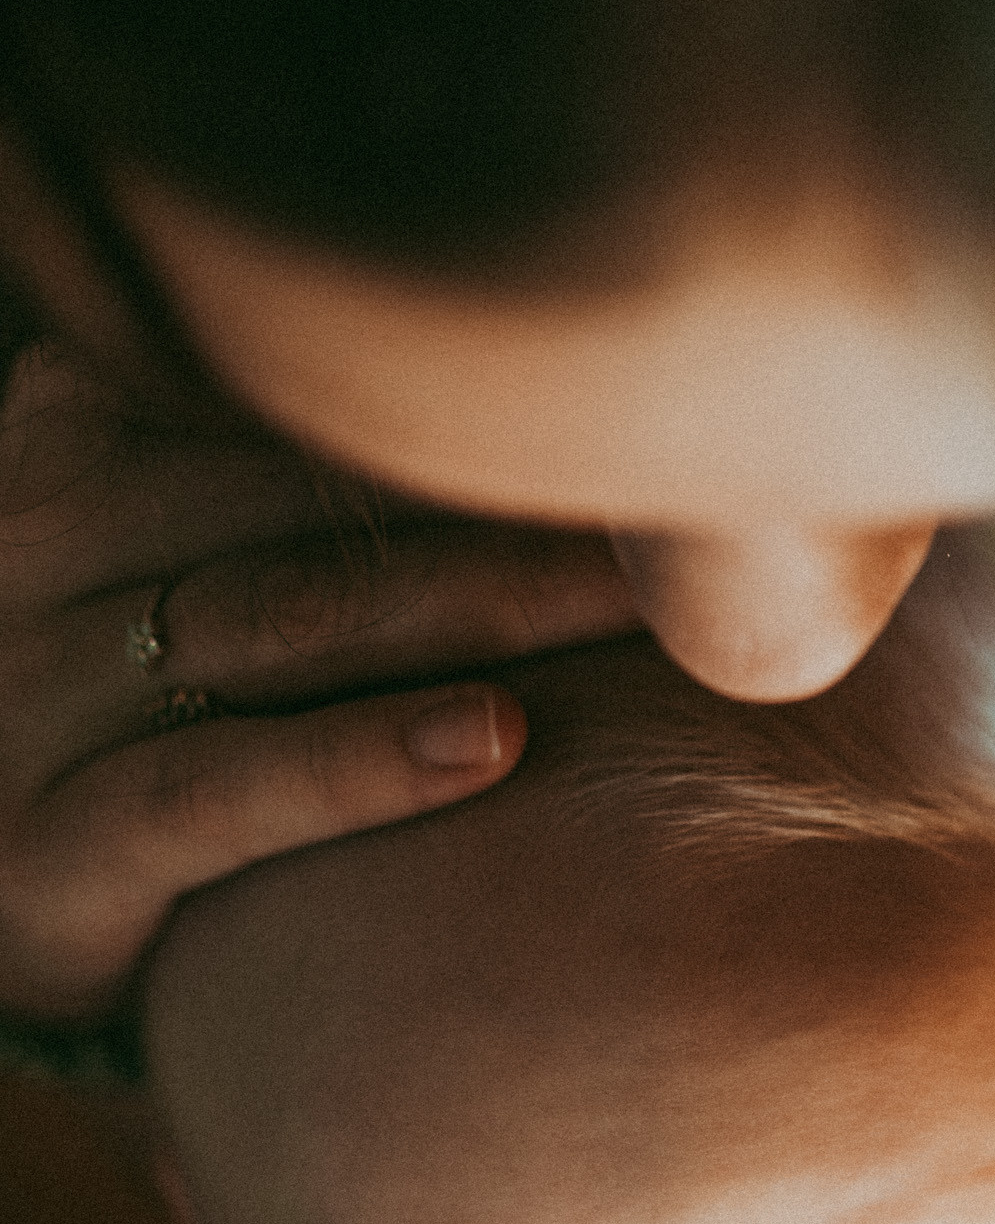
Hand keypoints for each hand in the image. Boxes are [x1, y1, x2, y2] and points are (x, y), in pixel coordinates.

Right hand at [0, 344, 640, 1027]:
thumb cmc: (114, 709)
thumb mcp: (168, 551)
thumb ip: (288, 462)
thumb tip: (547, 377)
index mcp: (82, 437)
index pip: (300, 396)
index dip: (479, 401)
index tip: (647, 397)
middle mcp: (44, 541)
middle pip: (320, 503)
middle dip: (518, 501)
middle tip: (698, 503)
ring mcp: (31, 692)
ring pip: (291, 622)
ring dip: (485, 607)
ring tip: (639, 607)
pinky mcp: (46, 846)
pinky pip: (219, 788)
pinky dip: (361, 761)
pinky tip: (496, 741)